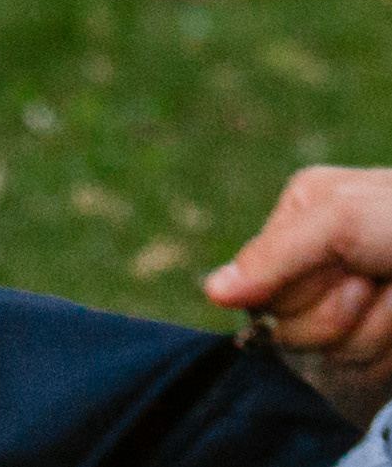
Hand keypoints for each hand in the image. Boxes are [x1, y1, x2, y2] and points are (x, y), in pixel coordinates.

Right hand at [206, 167, 391, 424]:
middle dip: (340, 310)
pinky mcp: (380, 339)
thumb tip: (212, 292)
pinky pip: (366, 368)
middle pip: (293, 326)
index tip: (340, 265)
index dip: (298, 290)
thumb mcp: (336, 216)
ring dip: (375, 327)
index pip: (260, 287)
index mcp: (299, 219)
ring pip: (334, 353)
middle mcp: (320, 263)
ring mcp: (355, 305)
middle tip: (374, 277)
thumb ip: (273, 256)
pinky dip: (391, 344)